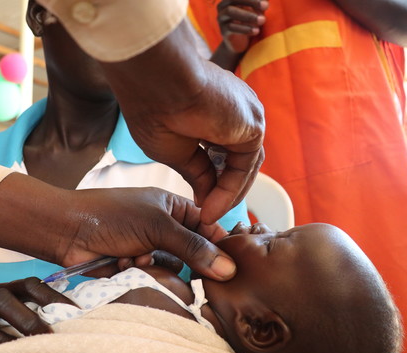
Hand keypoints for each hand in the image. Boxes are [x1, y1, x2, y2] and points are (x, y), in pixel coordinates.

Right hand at [0, 278, 69, 352]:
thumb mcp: (16, 321)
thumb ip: (37, 320)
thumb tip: (72, 320)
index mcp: (6, 291)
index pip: (29, 284)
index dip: (50, 295)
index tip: (73, 312)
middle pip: (1, 298)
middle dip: (24, 319)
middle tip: (45, 338)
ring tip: (16, 352)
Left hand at [57, 187, 233, 279]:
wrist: (68, 230)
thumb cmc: (111, 216)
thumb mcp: (158, 227)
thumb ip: (194, 247)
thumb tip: (228, 268)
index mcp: (174, 206)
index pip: (208, 225)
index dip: (217, 244)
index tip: (227, 264)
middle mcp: (164, 226)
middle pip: (193, 251)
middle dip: (179, 256)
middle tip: (169, 258)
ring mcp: (149, 246)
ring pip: (172, 267)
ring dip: (154, 264)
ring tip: (135, 254)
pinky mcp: (135, 264)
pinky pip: (151, 275)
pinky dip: (136, 270)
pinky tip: (121, 260)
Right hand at [100, 20, 264, 224]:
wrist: (155, 82)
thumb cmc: (153, 108)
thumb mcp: (173, 150)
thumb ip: (195, 171)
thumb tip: (205, 196)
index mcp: (214, 113)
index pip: (221, 154)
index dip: (212, 182)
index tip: (199, 204)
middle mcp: (234, 114)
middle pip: (236, 160)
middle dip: (223, 190)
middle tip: (207, 215)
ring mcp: (245, 118)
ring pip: (243, 165)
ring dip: (226, 195)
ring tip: (207, 216)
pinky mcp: (253, 125)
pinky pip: (244, 166)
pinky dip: (229, 190)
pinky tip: (210, 208)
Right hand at [217, 0, 268, 52]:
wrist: (239, 42)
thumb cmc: (250, 21)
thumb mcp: (257, 10)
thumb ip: (260, 3)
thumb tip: (266, 2)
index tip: (266, 2)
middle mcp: (223, 6)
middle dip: (251, 1)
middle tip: (266, 6)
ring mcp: (221, 18)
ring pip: (230, 11)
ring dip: (248, 15)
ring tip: (262, 20)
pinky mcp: (223, 31)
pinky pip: (231, 27)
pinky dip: (245, 28)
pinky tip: (256, 31)